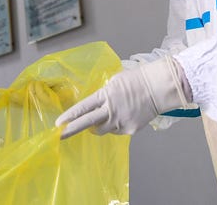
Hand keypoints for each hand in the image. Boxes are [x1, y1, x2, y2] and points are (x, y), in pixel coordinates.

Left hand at [55, 55, 188, 138]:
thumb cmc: (136, 80)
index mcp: (105, 96)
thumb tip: (96, 104)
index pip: (83, 108)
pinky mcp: (129, 130)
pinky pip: (116, 131)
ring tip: (107, 114)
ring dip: (98, 125)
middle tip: (60, 135)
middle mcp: (111, 110)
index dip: (70, 116)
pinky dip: (115, 126)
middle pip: (87, 123)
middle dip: (71, 129)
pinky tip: (123, 115)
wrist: (157, 88)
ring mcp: (120, 122)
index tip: (59, 123)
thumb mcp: (114, 82)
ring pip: (101, 130)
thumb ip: (103, 94)